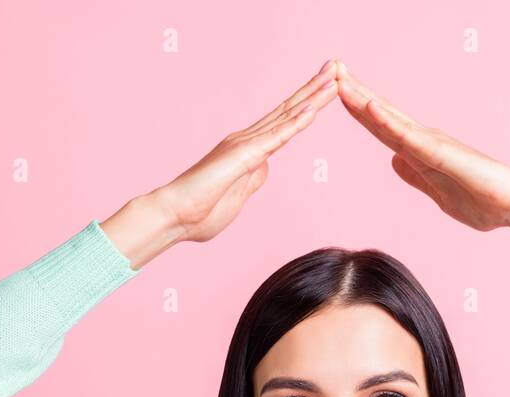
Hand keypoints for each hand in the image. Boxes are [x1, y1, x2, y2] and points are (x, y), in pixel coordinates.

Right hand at [101, 61, 338, 267]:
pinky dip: (295, 124)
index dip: (306, 105)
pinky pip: (275, 138)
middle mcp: (246, 140)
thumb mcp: (237, 197)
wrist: (173, 216)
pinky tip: (313, 111)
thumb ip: (252, 180)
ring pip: (286, 117)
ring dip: (311, 98)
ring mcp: (244, 145)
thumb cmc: (199, 213)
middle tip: (336, 68)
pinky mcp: (243, 156)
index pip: (284, 123)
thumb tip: (264, 167)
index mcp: (247, 151)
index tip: (327, 90)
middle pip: (288, 111)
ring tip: (334, 78)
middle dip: (314, 90)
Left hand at [334, 60, 509, 251]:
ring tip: (340, 78)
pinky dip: (387, 121)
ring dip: (363, 99)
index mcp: (420, 152)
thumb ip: (416, 176)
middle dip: (353, 93)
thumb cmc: (483, 201)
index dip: (358, 110)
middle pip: (381, 115)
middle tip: (330, 68)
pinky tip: (369, 106)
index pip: (381, 128)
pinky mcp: (442, 154)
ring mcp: (432, 144)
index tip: (334, 91)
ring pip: (390, 119)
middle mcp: (424, 141)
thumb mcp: (437, 193)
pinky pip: (409, 136)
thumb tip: (395, 161)